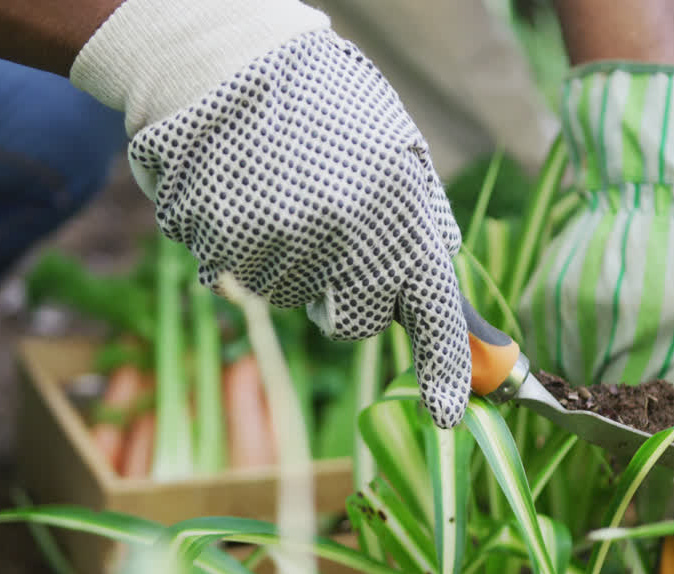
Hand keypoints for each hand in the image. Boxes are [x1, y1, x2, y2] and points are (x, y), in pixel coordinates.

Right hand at [70, 0, 470, 427]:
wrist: (224, 60)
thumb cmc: (322, 102)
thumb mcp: (395, 151)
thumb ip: (419, 226)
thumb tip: (445, 304)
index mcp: (401, 209)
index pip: (432, 310)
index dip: (445, 368)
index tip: (449, 414)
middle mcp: (346, 237)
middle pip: (353, 322)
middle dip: (345, 294)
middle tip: (331, 232)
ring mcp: (282, 247)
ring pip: (294, 299)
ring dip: (292, 261)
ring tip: (281, 189)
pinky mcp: (225, 251)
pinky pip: (247, 279)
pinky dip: (246, 248)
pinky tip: (247, 194)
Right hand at [518, 63, 673, 416]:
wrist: (652, 190)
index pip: (659, 418)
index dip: (654, 446)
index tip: (652, 460)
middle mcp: (627, 322)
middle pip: (610, 409)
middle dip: (620, 420)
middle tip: (627, 413)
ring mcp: (578, 309)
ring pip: (572, 386)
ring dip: (588, 388)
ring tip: (607, 362)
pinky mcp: (544, 299)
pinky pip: (545, 355)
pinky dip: (562, 357)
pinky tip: (586, 333)